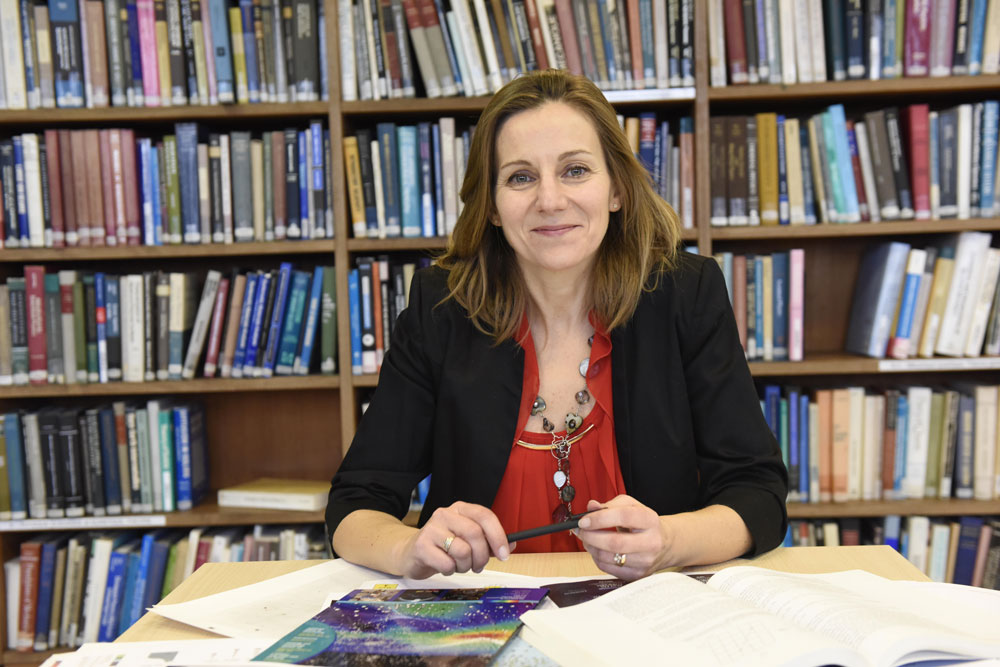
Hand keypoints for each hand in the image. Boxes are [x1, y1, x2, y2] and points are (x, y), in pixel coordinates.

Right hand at [397, 501, 511, 578]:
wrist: (410, 553)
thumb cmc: (443, 547)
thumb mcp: (467, 541)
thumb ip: (488, 542)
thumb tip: (512, 545)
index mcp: (460, 509)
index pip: (485, 516)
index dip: (498, 536)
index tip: (505, 554)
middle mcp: (445, 514)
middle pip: (475, 534)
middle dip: (482, 556)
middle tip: (478, 566)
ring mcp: (431, 528)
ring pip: (462, 551)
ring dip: (466, 565)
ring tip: (458, 565)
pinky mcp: (421, 545)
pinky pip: (447, 563)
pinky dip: (451, 570)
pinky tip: (444, 566)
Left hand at [574, 496, 670, 580]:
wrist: (665, 544)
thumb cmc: (644, 523)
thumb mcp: (632, 506)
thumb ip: (610, 504)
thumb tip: (591, 507)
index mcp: (649, 520)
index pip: (623, 517)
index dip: (600, 518)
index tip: (584, 520)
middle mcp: (650, 542)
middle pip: (615, 543)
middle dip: (591, 536)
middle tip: (581, 530)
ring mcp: (645, 561)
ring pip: (608, 558)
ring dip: (591, 547)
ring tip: (587, 538)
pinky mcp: (637, 574)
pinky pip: (608, 568)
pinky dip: (597, 558)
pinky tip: (597, 549)